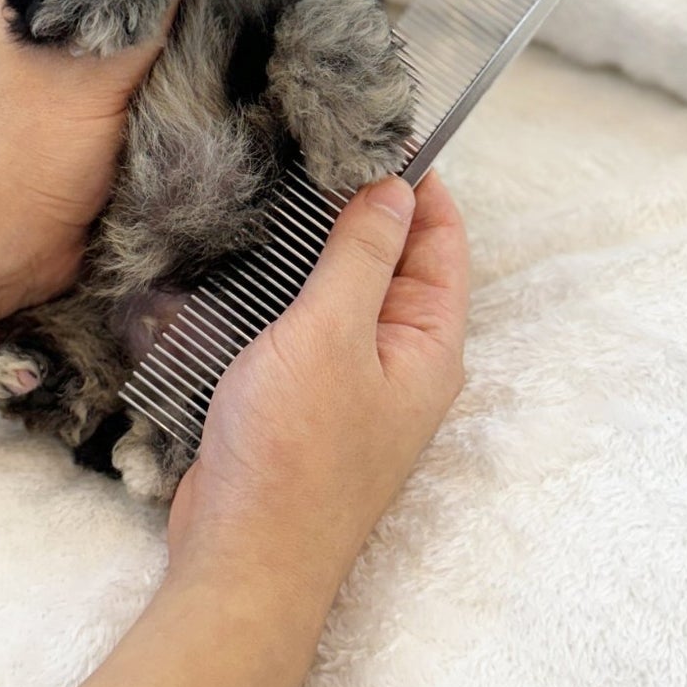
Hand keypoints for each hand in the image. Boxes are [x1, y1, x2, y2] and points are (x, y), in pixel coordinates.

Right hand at [166, 172, 468, 618]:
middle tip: (312, 148)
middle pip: (394, 262)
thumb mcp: (330, 336)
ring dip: (316, 249)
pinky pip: (304, 328)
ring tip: (275, 190)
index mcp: (429, 346)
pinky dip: (284, 291)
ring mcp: (351, 386)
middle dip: (361, 207)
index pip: (442, 241)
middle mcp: (400, 364)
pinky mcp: (302, 403)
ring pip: (344, 294)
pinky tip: (245, 262)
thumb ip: (361, 257)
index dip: (416, 181)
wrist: (244, 560)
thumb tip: (395, 187)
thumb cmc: (295, 455)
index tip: (374, 126)